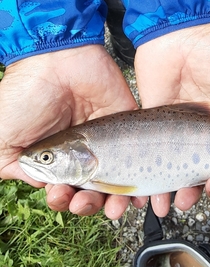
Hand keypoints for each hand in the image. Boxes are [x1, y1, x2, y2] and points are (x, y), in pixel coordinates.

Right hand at [0, 44, 144, 218]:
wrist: (57, 59)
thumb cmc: (26, 95)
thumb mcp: (4, 137)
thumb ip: (16, 167)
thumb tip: (41, 185)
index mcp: (55, 155)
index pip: (63, 188)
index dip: (63, 199)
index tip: (61, 195)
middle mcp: (82, 150)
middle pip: (91, 189)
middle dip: (88, 204)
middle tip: (83, 201)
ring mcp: (106, 138)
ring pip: (117, 180)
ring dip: (114, 201)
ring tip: (112, 207)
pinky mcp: (127, 122)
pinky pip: (139, 156)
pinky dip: (140, 181)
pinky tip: (136, 196)